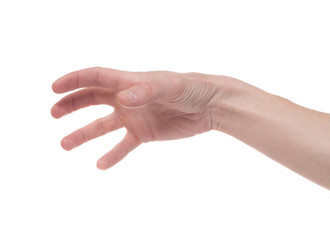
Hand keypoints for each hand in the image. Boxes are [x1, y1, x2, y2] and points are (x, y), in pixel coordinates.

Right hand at [51, 67, 221, 169]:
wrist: (208, 106)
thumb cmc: (189, 89)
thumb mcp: (169, 86)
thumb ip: (146, 92)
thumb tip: (123, 99)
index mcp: (129, 82)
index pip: (94, 77)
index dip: (73, 81)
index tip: (54, 89)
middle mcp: (127, 99)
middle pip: (91, 99)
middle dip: (71, 104)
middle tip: (54, 113)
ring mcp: (134, 117)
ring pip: (102, 126)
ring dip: (83, 134)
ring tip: (64, 144)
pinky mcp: (144, 134)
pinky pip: (123, 145)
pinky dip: (112, 155)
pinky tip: (100, 165)